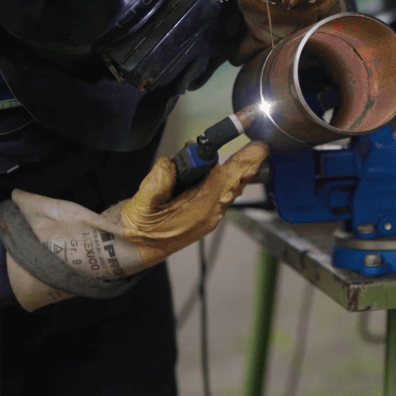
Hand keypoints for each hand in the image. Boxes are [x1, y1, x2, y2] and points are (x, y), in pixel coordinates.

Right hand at [120, 141, 268, 264]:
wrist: (136, 248)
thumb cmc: (139, 229)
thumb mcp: (142, 205)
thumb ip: (156, 183)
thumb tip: (169, 164)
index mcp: (199, 210)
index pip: (227, 181)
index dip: (244, 162)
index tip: (260, 148)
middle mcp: (210, 212)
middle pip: (235, 182)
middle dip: (247, 162)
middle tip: (260, 146)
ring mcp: (209, 213)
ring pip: (230, 186)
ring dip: (237, 169)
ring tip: (249, 153)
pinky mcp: (204, 212)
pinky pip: (222, 191)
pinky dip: (226, 177)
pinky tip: (225, 167)